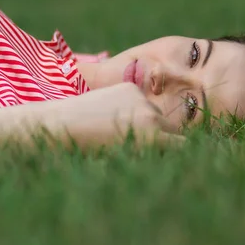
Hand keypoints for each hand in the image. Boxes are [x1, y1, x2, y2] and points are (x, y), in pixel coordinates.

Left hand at [56, 82, 184, 147]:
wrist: (61, 124)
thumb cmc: (89, 151)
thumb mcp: (126, 157)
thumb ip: (149, 153)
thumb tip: (168, 155)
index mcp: (152, 137)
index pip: (184, 145)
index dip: (181, 153)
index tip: (176, 158)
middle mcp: (151, 115)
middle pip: (173, 129)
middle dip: (165, 138)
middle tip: (147, 146)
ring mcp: (140, 98)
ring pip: (157, 113)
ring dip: (150, 122)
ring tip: (123, 130)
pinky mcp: (129, 86)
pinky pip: (142, 100)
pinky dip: (135, 107)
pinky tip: (113, 114)